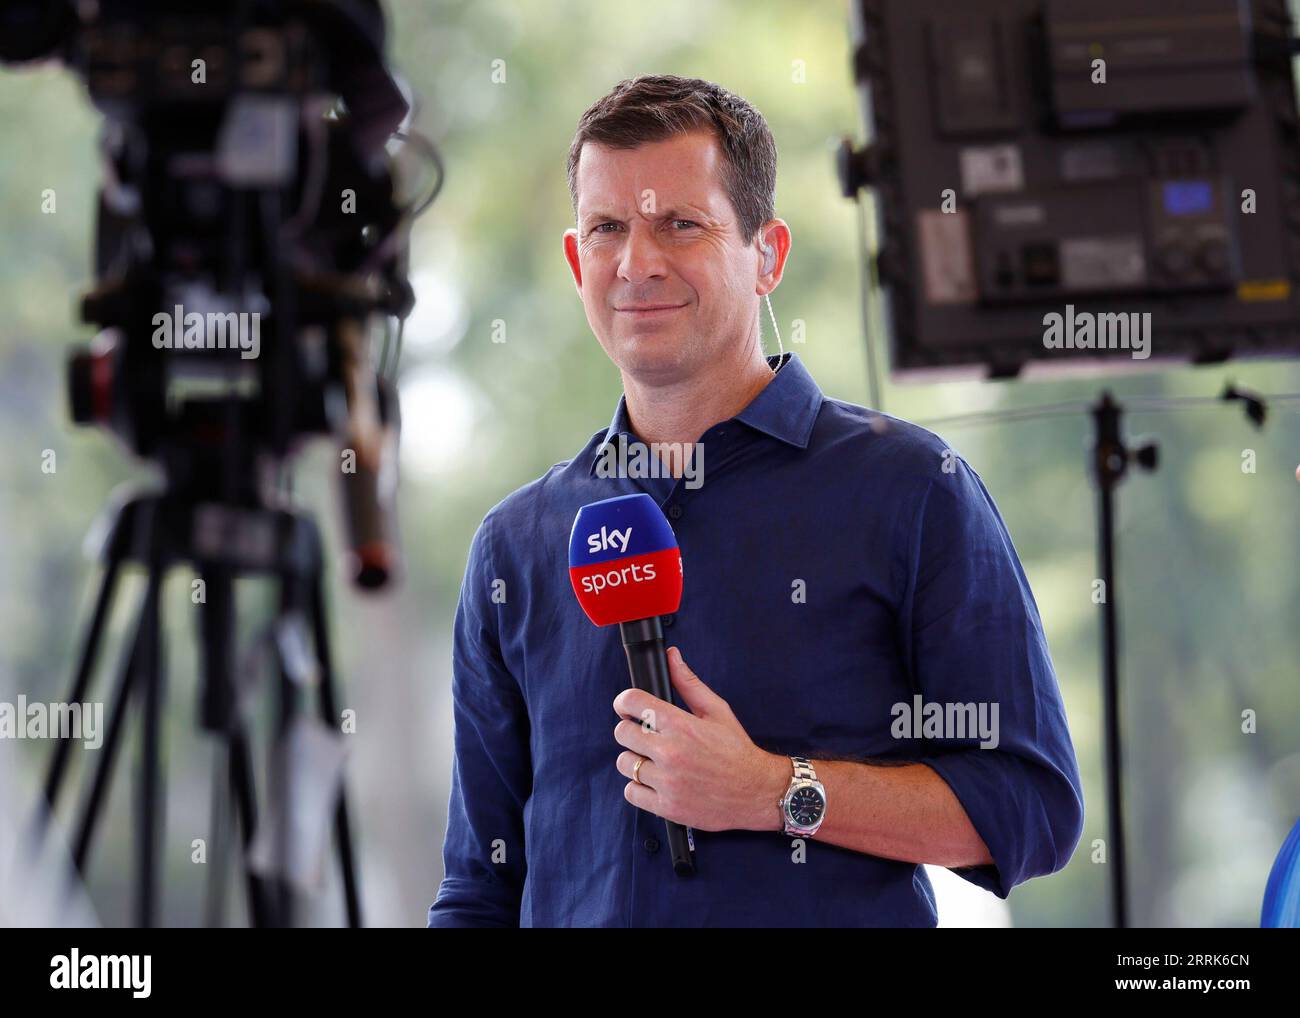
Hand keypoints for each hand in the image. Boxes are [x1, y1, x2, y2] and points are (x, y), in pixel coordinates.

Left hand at [613, 646, 788, 831]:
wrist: (756, 791)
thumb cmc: (737, 751)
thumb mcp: (717, 711)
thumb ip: (689, 683)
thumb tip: (672, 657)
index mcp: (681, 725)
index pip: (632, 702)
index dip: (625, 702)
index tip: (627, 707)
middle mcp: (671, 752)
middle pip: (622, 733)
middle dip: (631, 731)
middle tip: (647, 736)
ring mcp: (667, 782)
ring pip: (625, 763)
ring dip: (636, 760)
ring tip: (654, 761)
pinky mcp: (666, 807)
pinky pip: (632, 792)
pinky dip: (639, 787)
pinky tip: (656, 781)